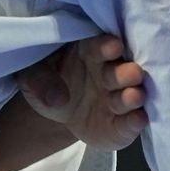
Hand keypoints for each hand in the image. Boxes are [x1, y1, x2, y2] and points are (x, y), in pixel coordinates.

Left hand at [17, 34, 148, 150]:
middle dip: (127, 73)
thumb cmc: (47, 82)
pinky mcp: (123, 124)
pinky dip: (135, 122)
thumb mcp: (31, 77)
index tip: (112, 47)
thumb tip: (56, 98)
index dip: (106, 46)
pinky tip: (139, 119)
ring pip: (130, 96)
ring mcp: (120, 98)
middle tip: (134, 74)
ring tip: (134, 96)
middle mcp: (111, 72)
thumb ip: (39, 82)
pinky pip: (130, 123)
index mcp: (89, 52)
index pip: (99, 47)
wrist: (61, 110)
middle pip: (121, 71)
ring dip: (134, 97)